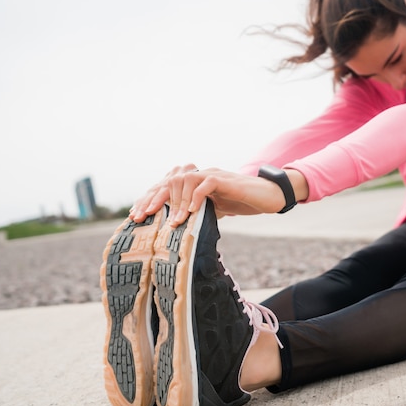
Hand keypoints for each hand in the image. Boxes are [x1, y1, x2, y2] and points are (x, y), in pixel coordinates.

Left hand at [130, 165, 304, 226]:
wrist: (269, 195)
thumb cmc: (243, 202)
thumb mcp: (215, 210)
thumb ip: (198, 214)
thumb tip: (178, 231)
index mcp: (196, 182)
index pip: (167, 186)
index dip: (150, 199)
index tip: (136, 216)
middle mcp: (201, 175)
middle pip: (169, 181)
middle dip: (153, 198)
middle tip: (142, 216)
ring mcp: (212, 174)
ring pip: (185, 180)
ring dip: (176, 202)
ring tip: (173, 222)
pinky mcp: (225, 179)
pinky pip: (205, 183)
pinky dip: (196, 198)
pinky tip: (191, 213)